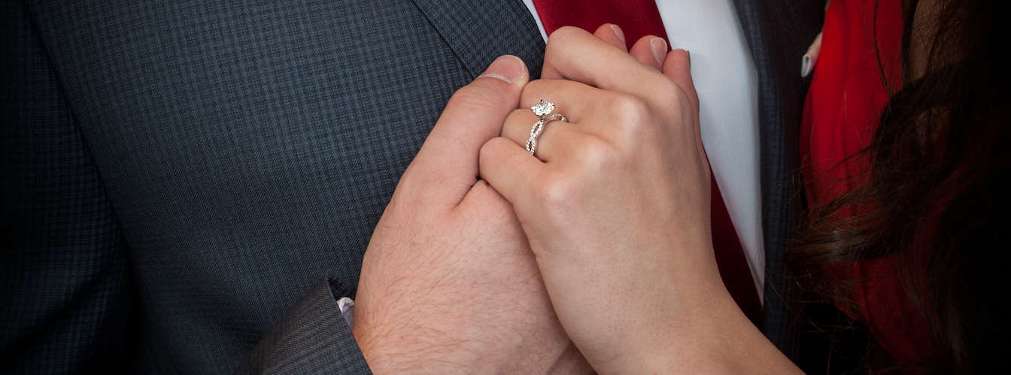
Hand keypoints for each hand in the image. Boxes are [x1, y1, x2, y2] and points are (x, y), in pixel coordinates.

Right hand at [353, 56, 590, 373]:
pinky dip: (574, 254)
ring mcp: (586, 283)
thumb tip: (510, 73)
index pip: (560, 125)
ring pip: (594, 213)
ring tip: (503, 253)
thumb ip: (468, 123)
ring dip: (572, 205)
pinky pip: (590, 263)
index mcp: (542, 195)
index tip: (496, 159)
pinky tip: (527, 278)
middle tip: (498, 209)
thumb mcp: (423, 194)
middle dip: (557, 162)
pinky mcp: (585, 317)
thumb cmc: (413, 294)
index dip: (525, 128)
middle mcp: (579, 238)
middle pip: (587, 169)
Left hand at [480, 26, 797, 373]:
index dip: (558, 81)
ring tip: (560, 200)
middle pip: (537, 89)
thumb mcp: (685, 158)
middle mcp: (627, 119)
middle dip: (540, 129)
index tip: (565, 112)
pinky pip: (493, 158)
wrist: (669, 324)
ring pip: (511, 123)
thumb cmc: (672, 250)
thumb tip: (652, 48)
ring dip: (519, 158)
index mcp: (659, 101)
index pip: (573, 46)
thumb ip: (668, 93)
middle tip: (573, 177)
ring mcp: (588, 156)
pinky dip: (500, 184)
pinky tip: (534, 213)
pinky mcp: (548, 196)